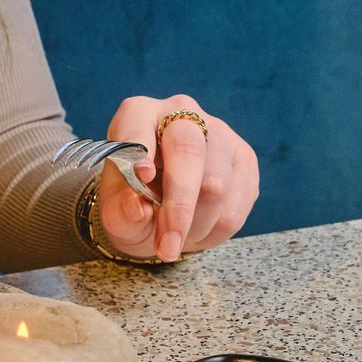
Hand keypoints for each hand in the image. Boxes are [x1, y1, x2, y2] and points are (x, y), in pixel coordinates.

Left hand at [98, 94, 258, 261]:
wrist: (161, 208)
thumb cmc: (133, 202)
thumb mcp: (116, 213)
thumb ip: (120, 211)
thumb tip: (138, 207)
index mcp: (139, 114)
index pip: (138, 124)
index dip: (141, 147)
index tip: (141, 176)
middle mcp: (182, 114)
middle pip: (190, 152)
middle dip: (179, 207)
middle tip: (166, 248)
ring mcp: (220, 133)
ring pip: (217, 185)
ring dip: (195, 226)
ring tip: (175, 236)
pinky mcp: (244, 159)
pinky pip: (237, 204)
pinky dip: (215, 230)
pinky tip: (197, 230)